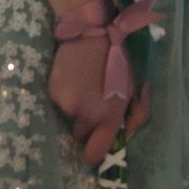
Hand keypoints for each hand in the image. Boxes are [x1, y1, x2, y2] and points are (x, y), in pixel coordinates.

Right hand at [47, 33, 151, 165]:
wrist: (91, 34)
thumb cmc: (117, 62)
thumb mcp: (134, 88)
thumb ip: (136, 115)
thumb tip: (123, 135)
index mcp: (108, 115)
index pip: (95, 153)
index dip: (94, 155)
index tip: (94, 150)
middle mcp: (85, 114)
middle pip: (81, 135)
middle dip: (87, 125)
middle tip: (93, 104)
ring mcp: (66, 104)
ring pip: (69, 118)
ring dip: (76, 109)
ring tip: (84, 86)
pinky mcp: (52, 93)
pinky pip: (59, 103)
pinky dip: (66, 96)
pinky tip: (73, 78)